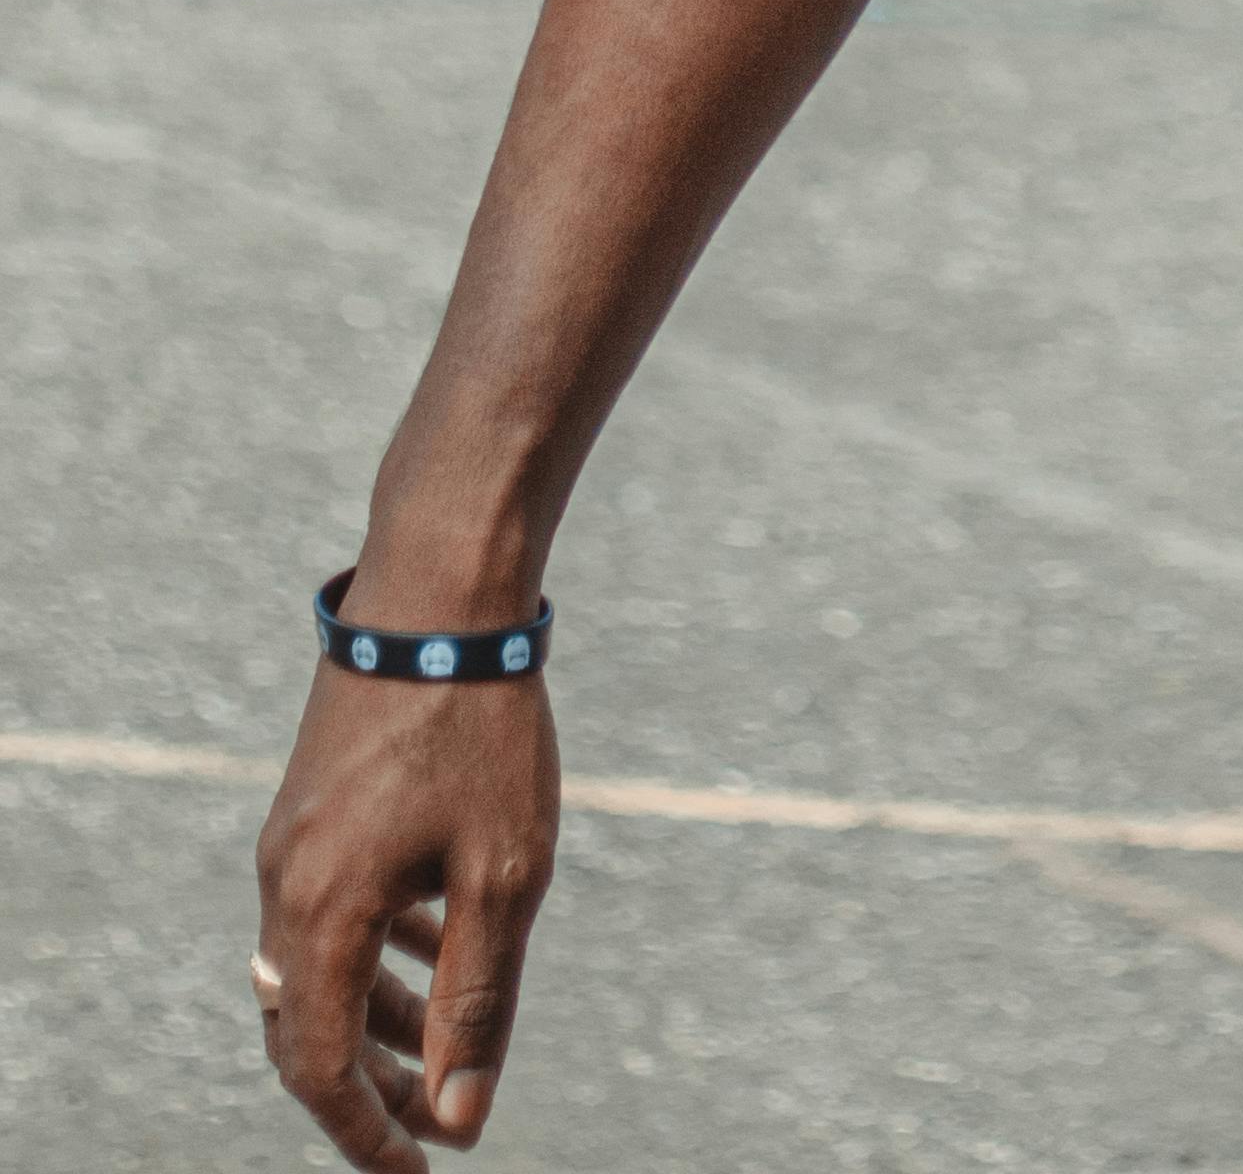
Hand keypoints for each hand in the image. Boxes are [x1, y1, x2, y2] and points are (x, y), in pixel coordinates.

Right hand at [253, 654, 559, 1162]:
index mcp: (319, 913)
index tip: (420, 1173)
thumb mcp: (501, 876)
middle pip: (307, 1025)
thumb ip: (477, 999)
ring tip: (444, 1045)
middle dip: (372, 1082)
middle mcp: (285, 883)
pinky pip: (331, 904)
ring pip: (319, 963)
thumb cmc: (482, 725)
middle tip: (440, 1119)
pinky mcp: (316, 799)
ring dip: (377, 1013)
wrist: (442, 584)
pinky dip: (376, 944)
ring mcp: (294, 837)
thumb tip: (463, 1112)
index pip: (318, 1069)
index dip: (366, 1133)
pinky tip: (434, 942)